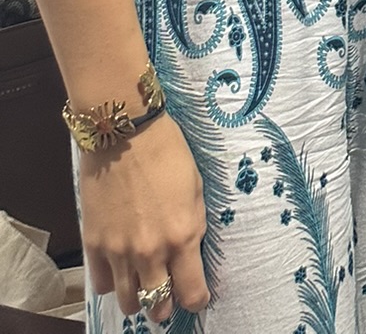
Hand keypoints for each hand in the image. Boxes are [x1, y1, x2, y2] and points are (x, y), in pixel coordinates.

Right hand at [79, 111, 209, 322]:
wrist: (125, 134)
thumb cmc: (167, 153)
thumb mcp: (195, 190)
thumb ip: (193, 227)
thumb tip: (189, 253)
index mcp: (182, 236)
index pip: (191, 293)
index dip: (197, 299)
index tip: (197, 296)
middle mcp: (150, 252)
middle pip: (158, 306)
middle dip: (166, 305)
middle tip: (169, 293)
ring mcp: (118, 252)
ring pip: (127, 303)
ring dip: (138, 298)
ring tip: (143, 285)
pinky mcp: (93, 245)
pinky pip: (101, 283)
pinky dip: (111, 281)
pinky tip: (120, 267)